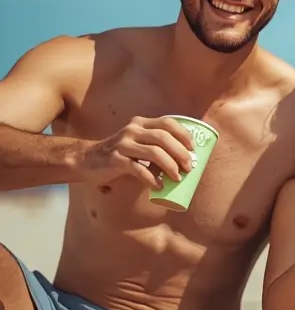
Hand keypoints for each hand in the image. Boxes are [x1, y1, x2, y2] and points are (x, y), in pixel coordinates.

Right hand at [81, 116, 195, 189]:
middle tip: (189, 167)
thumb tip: (183, 160)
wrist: (86, 160)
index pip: (168, 123)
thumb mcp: (136, 143)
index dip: (183, 135)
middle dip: (180, 153)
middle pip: (164, 138)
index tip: (193, 149)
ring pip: (154, 152)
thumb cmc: (118, 154)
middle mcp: (132, 130)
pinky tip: (159, 186)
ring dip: (170, 166)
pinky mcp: (116, 160)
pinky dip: (152, 179)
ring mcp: (123, 144)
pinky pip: (138, 169)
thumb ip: (153, 145)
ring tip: (177, 178)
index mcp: (140, 123)